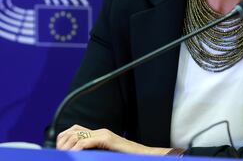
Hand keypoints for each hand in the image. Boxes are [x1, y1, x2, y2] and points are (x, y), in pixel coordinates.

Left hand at [56, 124, 170, 153]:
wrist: (141, 154)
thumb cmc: (125, 156)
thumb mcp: (105, 154)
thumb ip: (94, 151)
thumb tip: (79, 155)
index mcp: (98, 134)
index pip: (75, 129)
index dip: (63, 139)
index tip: (59, 151)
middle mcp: (99, 131)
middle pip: (73, 130)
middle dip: (62, 143)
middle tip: (60, 154)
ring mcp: (103, 134)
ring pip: (78, 135)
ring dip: (68, 146)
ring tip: (65, 155)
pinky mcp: (106, 139)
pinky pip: (87, 141)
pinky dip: (77, 148)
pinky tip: (74, 154)